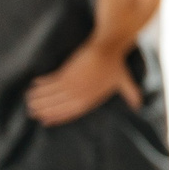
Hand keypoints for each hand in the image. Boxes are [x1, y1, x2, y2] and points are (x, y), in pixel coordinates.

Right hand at [26, 45, 140, 124]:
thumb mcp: (124, 82)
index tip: (46, 122)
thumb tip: (139, 105)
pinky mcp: (68, 72)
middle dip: (45, 110)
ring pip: (52, 94)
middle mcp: (81, 93)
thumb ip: (131, 95)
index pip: (72, 112)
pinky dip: (42, 84)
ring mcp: (73, 83)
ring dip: (40, 99)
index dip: (58, 117)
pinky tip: (34, 86)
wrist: (109, 48)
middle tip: (32, 113)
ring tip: (29, 102)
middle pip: (59, 105)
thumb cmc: (117, 65)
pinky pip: (51, 81)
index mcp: (92, 98)